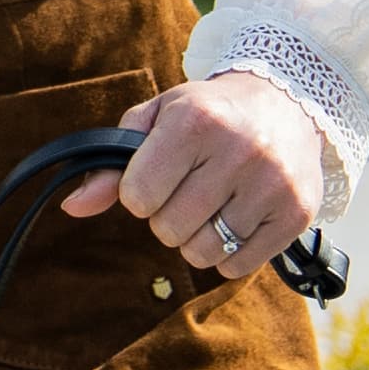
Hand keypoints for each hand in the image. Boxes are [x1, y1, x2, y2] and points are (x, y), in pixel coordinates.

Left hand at [60, 72, 322, 282]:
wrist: (283, 104)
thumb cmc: (206, 114)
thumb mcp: (154, 120)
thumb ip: (110, 164)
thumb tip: (72, 208)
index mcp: (194, 121)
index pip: (138, 193)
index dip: (137, 193)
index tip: (151, 179)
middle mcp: (238, 151)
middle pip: (169, 227)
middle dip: (164, 216)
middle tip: (183, 192)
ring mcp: (272, 185)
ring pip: (204, 251)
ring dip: (194, 238)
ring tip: (206, 208)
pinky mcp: (297, 215)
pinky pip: (239, 265)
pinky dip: (226, 255)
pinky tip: (232, 222)